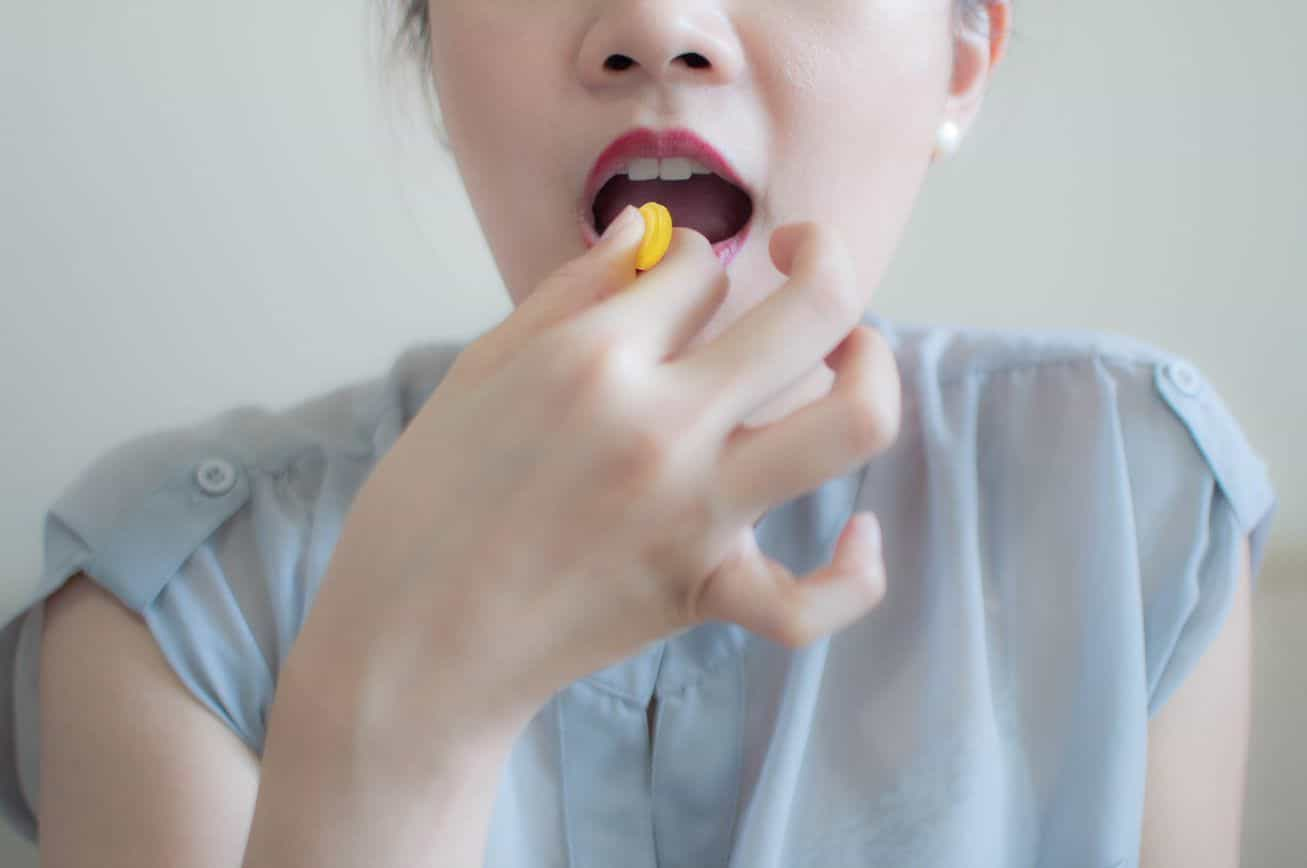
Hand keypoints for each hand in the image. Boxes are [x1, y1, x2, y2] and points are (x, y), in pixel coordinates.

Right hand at [284, 207, 901, 760]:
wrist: (407, 645)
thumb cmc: (423, 504)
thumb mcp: (477, 371)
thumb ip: (569, 293)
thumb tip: (644, 234)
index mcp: (590, 357)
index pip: (698, 267)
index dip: (693, 260)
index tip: (677, 279)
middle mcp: (660, 424)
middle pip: (812, 308)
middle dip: (823, 260)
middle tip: (806, 260)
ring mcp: (694, 513)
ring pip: (852, 424)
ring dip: (873, 372)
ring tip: (853, 356)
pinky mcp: (701, 594)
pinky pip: (810, 603)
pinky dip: (853, 574)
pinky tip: (861, 535)